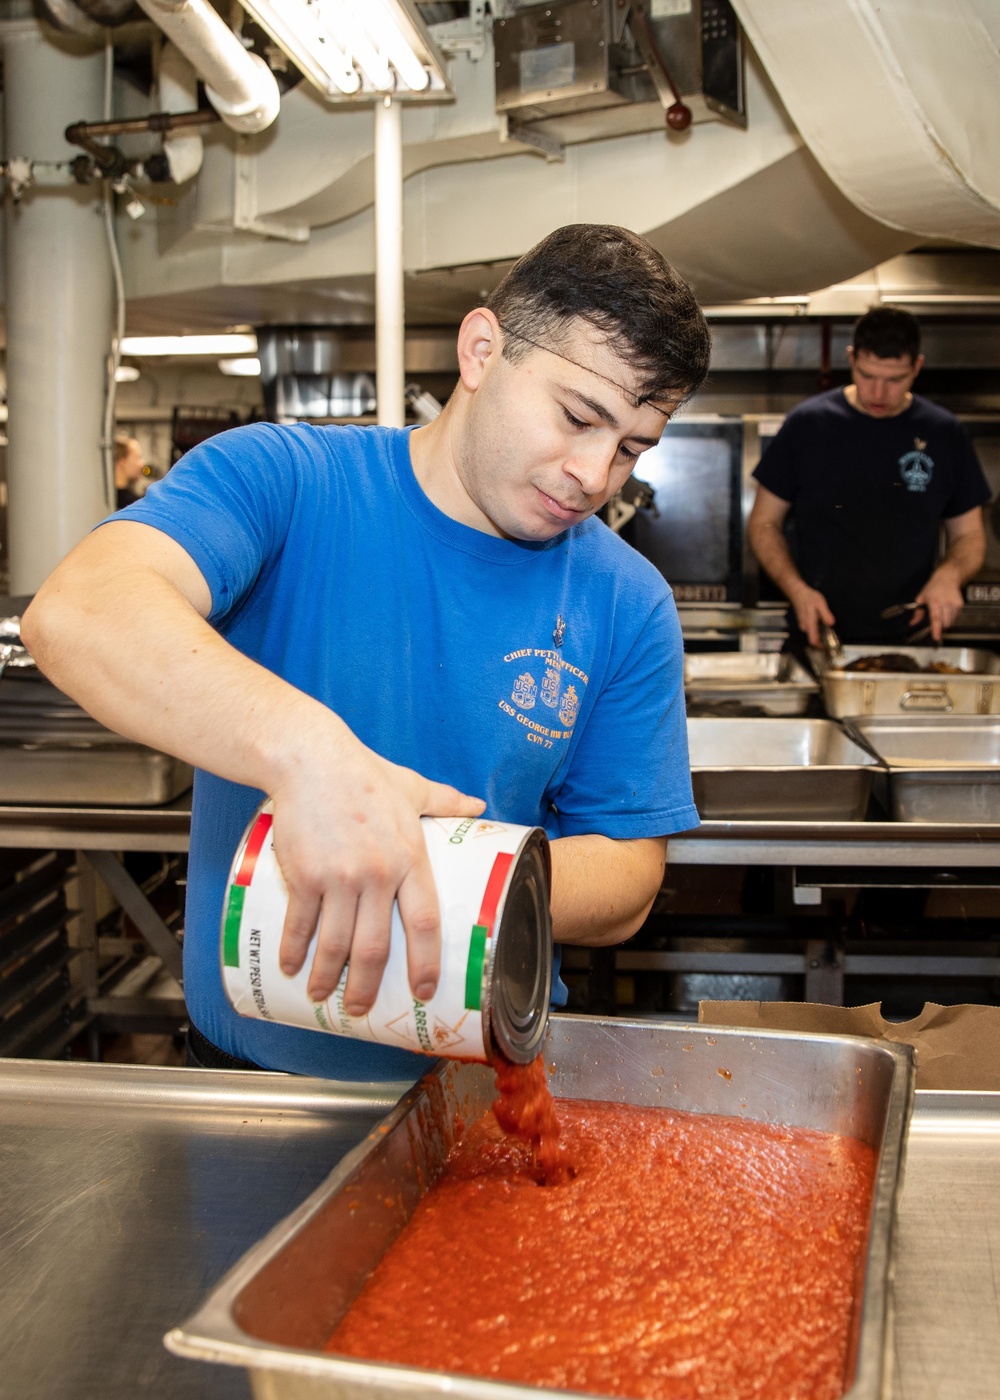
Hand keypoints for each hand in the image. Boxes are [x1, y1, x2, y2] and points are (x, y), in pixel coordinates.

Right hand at [268, 717, 484, 1014]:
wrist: (310, 758)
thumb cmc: (364, 773)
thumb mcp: (413, 787)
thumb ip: (446, 802)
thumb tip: (478, 804)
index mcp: (410, 858)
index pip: (424, 922)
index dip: (426, 962)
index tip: (424, 990)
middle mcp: (377, 874)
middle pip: (375, 947)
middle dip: (367, 986)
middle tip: (361, 1008)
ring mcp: (339, 878)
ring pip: (336, 944)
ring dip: (328, 976)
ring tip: (322, 994)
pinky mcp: (304, 875)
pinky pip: (301, 924)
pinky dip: (295, 951)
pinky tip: (290, 966)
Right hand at [789, 583, 835, 648]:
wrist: (797, 593)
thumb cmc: (809, 597)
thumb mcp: (820, 603)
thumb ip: (826, 614)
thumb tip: (831, 624)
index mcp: (810, 623)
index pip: (813, 641)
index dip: (820, 647)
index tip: (828, 648)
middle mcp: (805, 627)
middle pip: (813, 640)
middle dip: (822, 641)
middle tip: (832, 638)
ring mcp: (803, 626)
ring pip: (812, 636)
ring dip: (820, 636)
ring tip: (828, 632)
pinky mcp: (803, 624)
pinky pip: (811, 631)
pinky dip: (817, 632)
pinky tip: (822, 626)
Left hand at [911, 566, 964, 641]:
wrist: (948, 577)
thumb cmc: (933, 588)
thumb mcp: (921, 598)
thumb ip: (917, 613)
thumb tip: (912, 624)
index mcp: (934, 601)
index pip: (936, 618)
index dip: (936, 629)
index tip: (936, 638)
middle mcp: (946, 603)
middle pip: (945, 623)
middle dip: (940, 626)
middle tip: (936, 622)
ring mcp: (954, 604)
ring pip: (950, 622)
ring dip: (945, 622)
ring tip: (942, 612)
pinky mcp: (960, 605)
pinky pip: (955, 617)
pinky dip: (951, 617)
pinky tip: (947, 609)